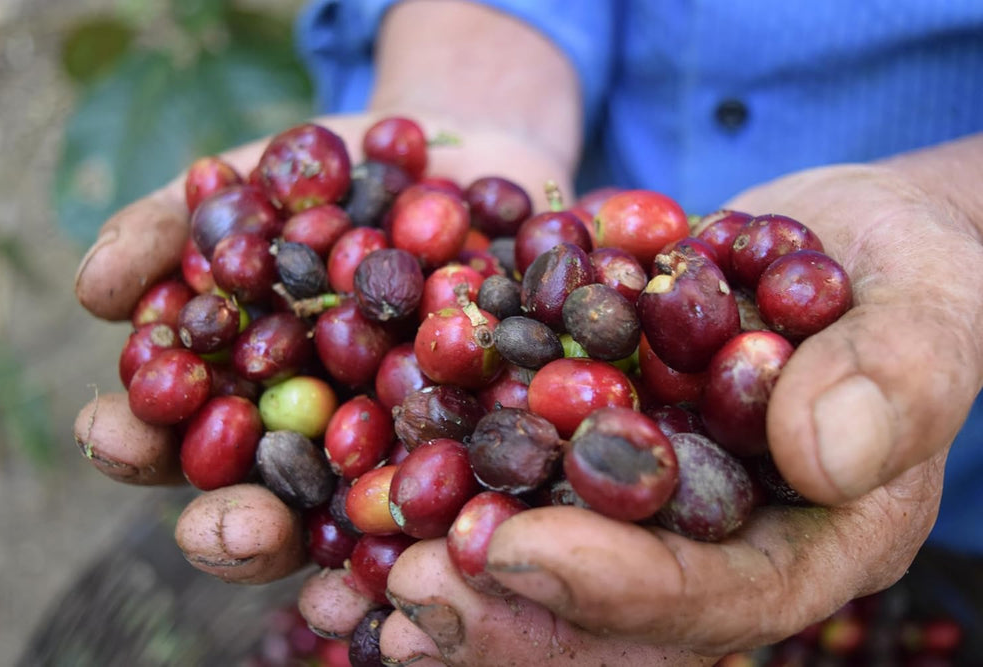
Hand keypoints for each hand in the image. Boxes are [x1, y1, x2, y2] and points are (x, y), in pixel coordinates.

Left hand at [384, 163, 973, 661]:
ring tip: (366, 578)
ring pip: (550, 567)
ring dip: (455, 576)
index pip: (711, 596)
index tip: (512, 551)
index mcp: (808, 542)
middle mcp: (717, 541)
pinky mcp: (597, 442)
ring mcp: (650, 499)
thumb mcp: (931, 306)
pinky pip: (519, 485)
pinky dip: (444, 494)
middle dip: (509, 610)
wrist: (847, 239)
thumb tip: (817, 451)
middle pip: (610, 614)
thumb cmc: (912, 270)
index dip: (612, 586)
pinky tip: (367, 504)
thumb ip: (894, 379)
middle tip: (412, 593)